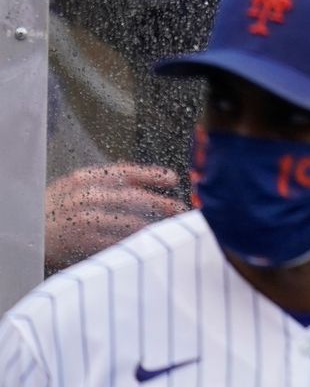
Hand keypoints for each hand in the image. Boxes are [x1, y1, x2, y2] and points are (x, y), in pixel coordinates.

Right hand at [44, 164, 182, 270]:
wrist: (21, 232)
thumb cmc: (53, 208)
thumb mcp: (74, 186)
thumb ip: (104, 182)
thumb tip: (142, 183)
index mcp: (86, 178)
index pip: (126, 171)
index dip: (152, 175)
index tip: (172, 179)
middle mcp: (86, 196)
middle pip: (134, 198)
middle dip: (162, 203)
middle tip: (180, 209)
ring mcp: (83, 219)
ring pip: (128, 222)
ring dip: (152, 227)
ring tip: (167, 230)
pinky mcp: (80, 241)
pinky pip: (114, 243)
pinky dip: (131, 245)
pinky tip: (143, 246)